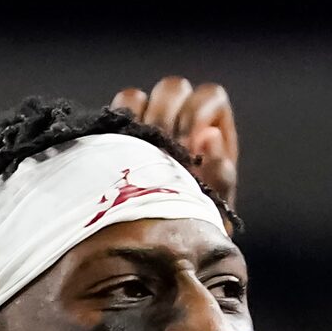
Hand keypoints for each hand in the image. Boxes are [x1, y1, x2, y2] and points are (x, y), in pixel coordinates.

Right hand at [113, 76, 238, 208]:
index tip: (189, 146)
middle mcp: (180, 114)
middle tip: (161, 155)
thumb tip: (210, 136)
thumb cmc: (198, 218)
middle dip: (165, 118)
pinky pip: (111, 116)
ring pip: (135, 97)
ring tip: (139, 157)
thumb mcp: (216, 199)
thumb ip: (220, 171)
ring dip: (137, 123)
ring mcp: (146, 121)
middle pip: (171, 89)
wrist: (166, 241)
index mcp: (211, 122)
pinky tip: (120, 156)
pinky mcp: (118, 134)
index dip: (198, 114)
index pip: (208, 96)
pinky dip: (115, 130)